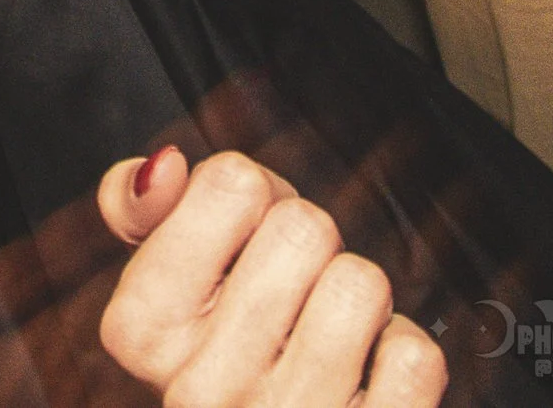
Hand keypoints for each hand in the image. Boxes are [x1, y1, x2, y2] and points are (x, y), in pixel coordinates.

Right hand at [96, 149, 446, 407]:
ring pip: (359, 284)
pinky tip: (366, 379)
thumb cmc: (224, 363)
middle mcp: (200, 388)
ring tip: (330, 337)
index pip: (233, 183)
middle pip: (304, 226)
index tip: (244, 246)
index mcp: (139, 329)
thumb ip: (144, 213)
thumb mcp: (164, 291)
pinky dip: (402, 353)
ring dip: (361, 301)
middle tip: (291, 295)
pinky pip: (412, 356)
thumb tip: (166, 166)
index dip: (255, 199)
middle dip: (312, 247)